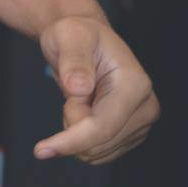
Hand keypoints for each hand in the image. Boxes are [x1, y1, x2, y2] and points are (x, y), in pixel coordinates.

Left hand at [35, 15, 158, 162]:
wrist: (87, 40)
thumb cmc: (77, 35)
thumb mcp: (68, 37)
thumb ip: (74, 61)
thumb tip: (79, 88)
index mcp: (135, 85)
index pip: (102, 128)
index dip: (71, 141)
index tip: (41, 150)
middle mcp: (146, 107)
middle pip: (97, 143)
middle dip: (71, 125)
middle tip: (72, 91)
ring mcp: (142, 122)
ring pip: (96, 151)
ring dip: (75, 129)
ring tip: (79, 97)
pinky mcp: (132, 133)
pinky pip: (97, 152)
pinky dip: (81, 136)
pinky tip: (84, 110)